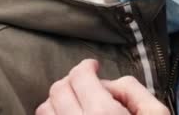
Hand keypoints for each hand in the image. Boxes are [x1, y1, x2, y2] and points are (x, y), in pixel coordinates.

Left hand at [36, 59, 169, 114]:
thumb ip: (133, 91)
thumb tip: (109, 84)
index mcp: (104, 113)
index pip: (79, 77)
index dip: (86, 66)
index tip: (94, 67)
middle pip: (58, 90)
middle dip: (72, 80)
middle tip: (86, 83)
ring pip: (45, 110)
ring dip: (58, 100)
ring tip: (76, 103)